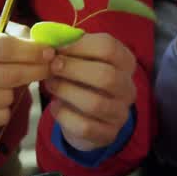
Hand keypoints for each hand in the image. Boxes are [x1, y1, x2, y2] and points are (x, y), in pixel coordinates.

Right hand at [0, 18, 54, 133]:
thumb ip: (9, 29)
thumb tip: (39, 40)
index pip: (5, 49)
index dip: (33, 52)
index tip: (50, 52)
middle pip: (9, 76)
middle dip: (36, 71)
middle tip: (49, 67)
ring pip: (7, 98)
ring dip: (16, 90)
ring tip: (7, 81)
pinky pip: (1, 116)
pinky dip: (5, 107)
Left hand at [43, 32, 137, 151]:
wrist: (89, 116)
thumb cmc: (82, 78)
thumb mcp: (80, 58)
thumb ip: (68, 47)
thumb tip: (48, 41)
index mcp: (125, 62)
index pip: (109, 47)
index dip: (79, 45)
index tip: (57, 47)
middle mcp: (128, 88)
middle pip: (106, 76)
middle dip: (73, 69)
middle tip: (52, 66)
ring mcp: (120, 113)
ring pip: (95, 103)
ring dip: (66, 91)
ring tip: (51, 84)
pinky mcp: (108, 134)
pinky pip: (84, 126)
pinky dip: (64, 115)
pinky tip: (56, 106)